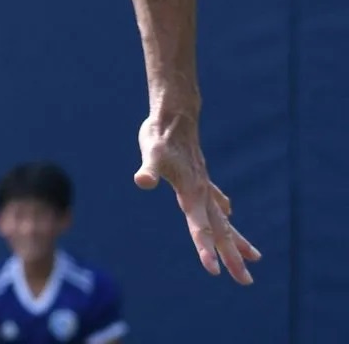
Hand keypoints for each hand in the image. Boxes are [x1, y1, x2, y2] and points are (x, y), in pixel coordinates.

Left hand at [134, 114, 261, 284]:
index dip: (205, 249)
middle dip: (232, 257)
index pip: (200, 227)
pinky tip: (229, 213)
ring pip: (223, 218)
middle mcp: (201, 192)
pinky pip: (216, 199)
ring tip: (255, 258)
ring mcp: (203, 184)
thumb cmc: (160, 136)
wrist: (174, 115)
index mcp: (191, 192)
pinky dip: (223, 210)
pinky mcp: (199, 175)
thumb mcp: (151, 153)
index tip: (214, 270)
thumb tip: (142, 181)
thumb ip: (148, 170)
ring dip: (236, 239)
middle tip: (246, 282)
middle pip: (220, 230)